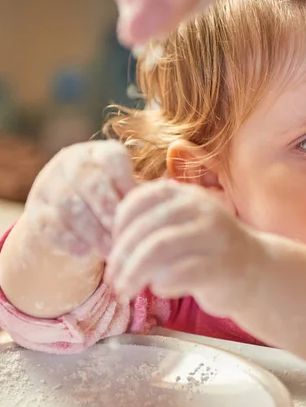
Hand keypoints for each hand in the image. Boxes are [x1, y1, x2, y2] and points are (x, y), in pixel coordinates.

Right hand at [24, 141, 135, 257]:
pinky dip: (68, 240)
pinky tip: (84, 253)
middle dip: (107, 208)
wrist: (69, 222)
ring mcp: (49, 186)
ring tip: (110, 250)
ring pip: (67, 204)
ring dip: (91, 230)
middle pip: (87, 180)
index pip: (111, 157)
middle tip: (122, 231)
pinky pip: (49, 224)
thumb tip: (169, 198)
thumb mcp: (127, 193)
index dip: (125, 181)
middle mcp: (71, 163)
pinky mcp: (35, 212)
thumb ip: (143, 194)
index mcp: (99, 154)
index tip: (139, 206)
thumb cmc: (112, 204)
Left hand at [105, 179, 261, 315]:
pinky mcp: (221, 266)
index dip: (120, 221)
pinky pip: (178, 274)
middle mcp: (202, 209)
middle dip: (121, 255)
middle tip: (112, 278)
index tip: (113, 245)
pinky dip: (161, 285)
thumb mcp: (184, 224)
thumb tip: (106, 231)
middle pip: (146, 226)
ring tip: (124, 290)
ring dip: (133, 272)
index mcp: (188, 195)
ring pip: (158, 248)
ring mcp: (214, 236)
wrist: (255, 271)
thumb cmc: (208, 250)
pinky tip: (160, 290)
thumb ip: (154, 220)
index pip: (142, 197)